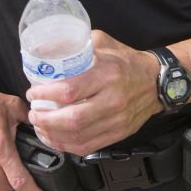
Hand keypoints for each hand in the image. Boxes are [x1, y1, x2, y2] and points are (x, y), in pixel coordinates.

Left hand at [26, 31, 157, 154]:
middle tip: (33, 114)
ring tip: (40, 127)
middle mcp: (113, 100)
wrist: (156, 82)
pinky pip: (88, 147)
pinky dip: (67, 146)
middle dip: (45, 120)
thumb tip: (44, 47)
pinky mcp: (119, 134)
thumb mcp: (102, 43)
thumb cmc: (126, 61)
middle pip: (72, 119)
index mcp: (107, 75)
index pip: (70, 91)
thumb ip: (75, 44)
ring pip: (78, 136)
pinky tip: (55, 138)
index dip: (46, 95)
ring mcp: (117, 120)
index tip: (34, 93)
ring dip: (52, 135)